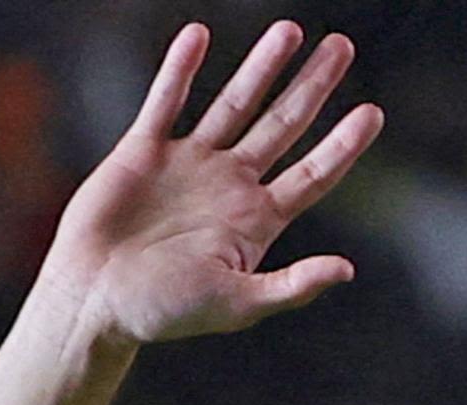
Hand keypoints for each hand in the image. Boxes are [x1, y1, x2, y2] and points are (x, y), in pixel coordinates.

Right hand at [42, 22, 382, 349]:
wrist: (94, 300)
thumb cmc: (163, 312)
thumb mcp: (237, 304)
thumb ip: (292, 286)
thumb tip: (346, 269)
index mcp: (255, 221)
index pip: (312, 174)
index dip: (343, 144)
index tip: (372, 112)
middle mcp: (228, 185)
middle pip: (283, 126)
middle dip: (313, 87)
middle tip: (343, 47)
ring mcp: (188, 164)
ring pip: (234, 103)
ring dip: (261, 67)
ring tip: (290, 31)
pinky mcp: (144, 151)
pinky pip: (166, 100)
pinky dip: (181, 69)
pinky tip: (198, 35)